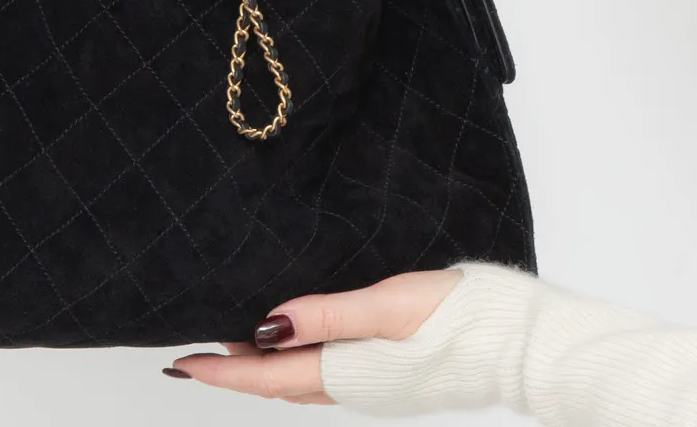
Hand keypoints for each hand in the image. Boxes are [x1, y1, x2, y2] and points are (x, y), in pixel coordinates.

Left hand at [162, 268, 461, 403]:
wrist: (516, 345)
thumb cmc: (456, 320)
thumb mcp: (387, 306)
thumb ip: (328, 316)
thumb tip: (267, 325)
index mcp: (346, 373)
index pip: (266, 377)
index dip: (221, 372)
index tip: (180, 364)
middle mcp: (353, 389)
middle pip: (277, 386)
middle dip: (234, 374)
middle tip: (195, 358)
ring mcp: (374, 388)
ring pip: (302, 385)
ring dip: (265, 372)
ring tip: (234, 351)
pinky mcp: (392, 379)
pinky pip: (328, 379)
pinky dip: (299, 368)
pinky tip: (301, 348)